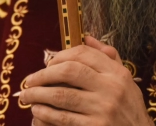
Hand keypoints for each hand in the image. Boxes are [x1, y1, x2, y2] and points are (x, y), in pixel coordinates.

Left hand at [21, 36, 153, 125]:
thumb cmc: (129, 108)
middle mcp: (111, 88)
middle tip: (30, 79)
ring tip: (26, 95)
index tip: (47, 62)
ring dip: (38, 94)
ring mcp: (102, 109)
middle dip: (44, 74)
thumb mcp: (126, 80)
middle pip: (70, 71)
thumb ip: (108, 58)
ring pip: (61, 95)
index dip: (60, 55)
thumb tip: (87, 37)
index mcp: (117, 73)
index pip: (84, 54)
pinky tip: (37, 110)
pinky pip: (63, 118)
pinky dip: (46, 113)